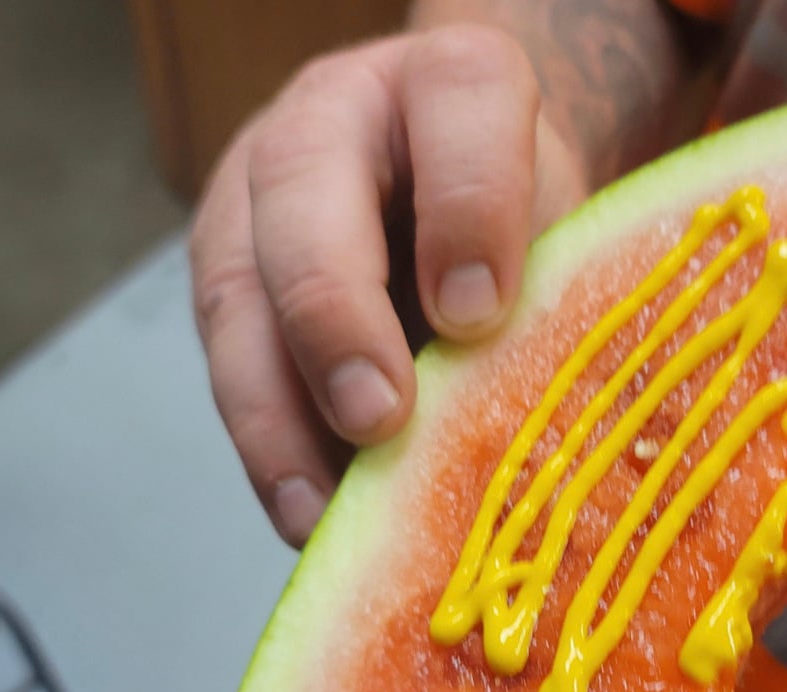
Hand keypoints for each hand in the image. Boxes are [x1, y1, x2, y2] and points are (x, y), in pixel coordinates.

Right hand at [190, 25, 588, 547]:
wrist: (451, 184)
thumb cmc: (520, 211)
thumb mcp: (556, 222)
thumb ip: (542, 287)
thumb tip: (524, 425)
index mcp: (446, 81)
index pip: (460, 102)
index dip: (471, 208)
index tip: (481, 314)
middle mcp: (332, 119)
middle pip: (304, 195)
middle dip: (334, 313)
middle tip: (378, 418)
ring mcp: (259, 196)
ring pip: (237, 294)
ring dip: (275, 409)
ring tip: (320, 511)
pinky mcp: (230, 277)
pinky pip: (231, 362)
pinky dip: (269, 446)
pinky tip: (306, 515)